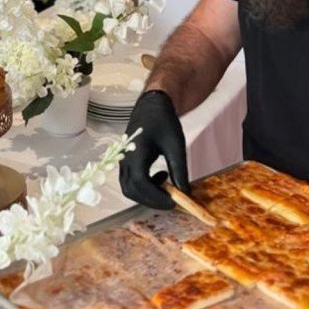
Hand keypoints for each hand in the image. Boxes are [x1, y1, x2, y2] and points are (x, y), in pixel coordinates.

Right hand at [119, 89, 188, 208]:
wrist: (152, 106)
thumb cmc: (163, 121)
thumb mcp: (176, 145)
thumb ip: (179, 170)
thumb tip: (184, 193)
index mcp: (135, 152)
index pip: (140, 183)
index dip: (155, 197)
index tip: (172, 201)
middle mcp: (125, 158)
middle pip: (131, 190)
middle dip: (151, 200)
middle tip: (171, 200)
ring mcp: (123, 160)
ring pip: (129, 188)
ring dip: (147, 194)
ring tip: (167, 186)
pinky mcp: (126, 161)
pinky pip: (130, 181)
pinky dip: (145, 187)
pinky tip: (161, 177)